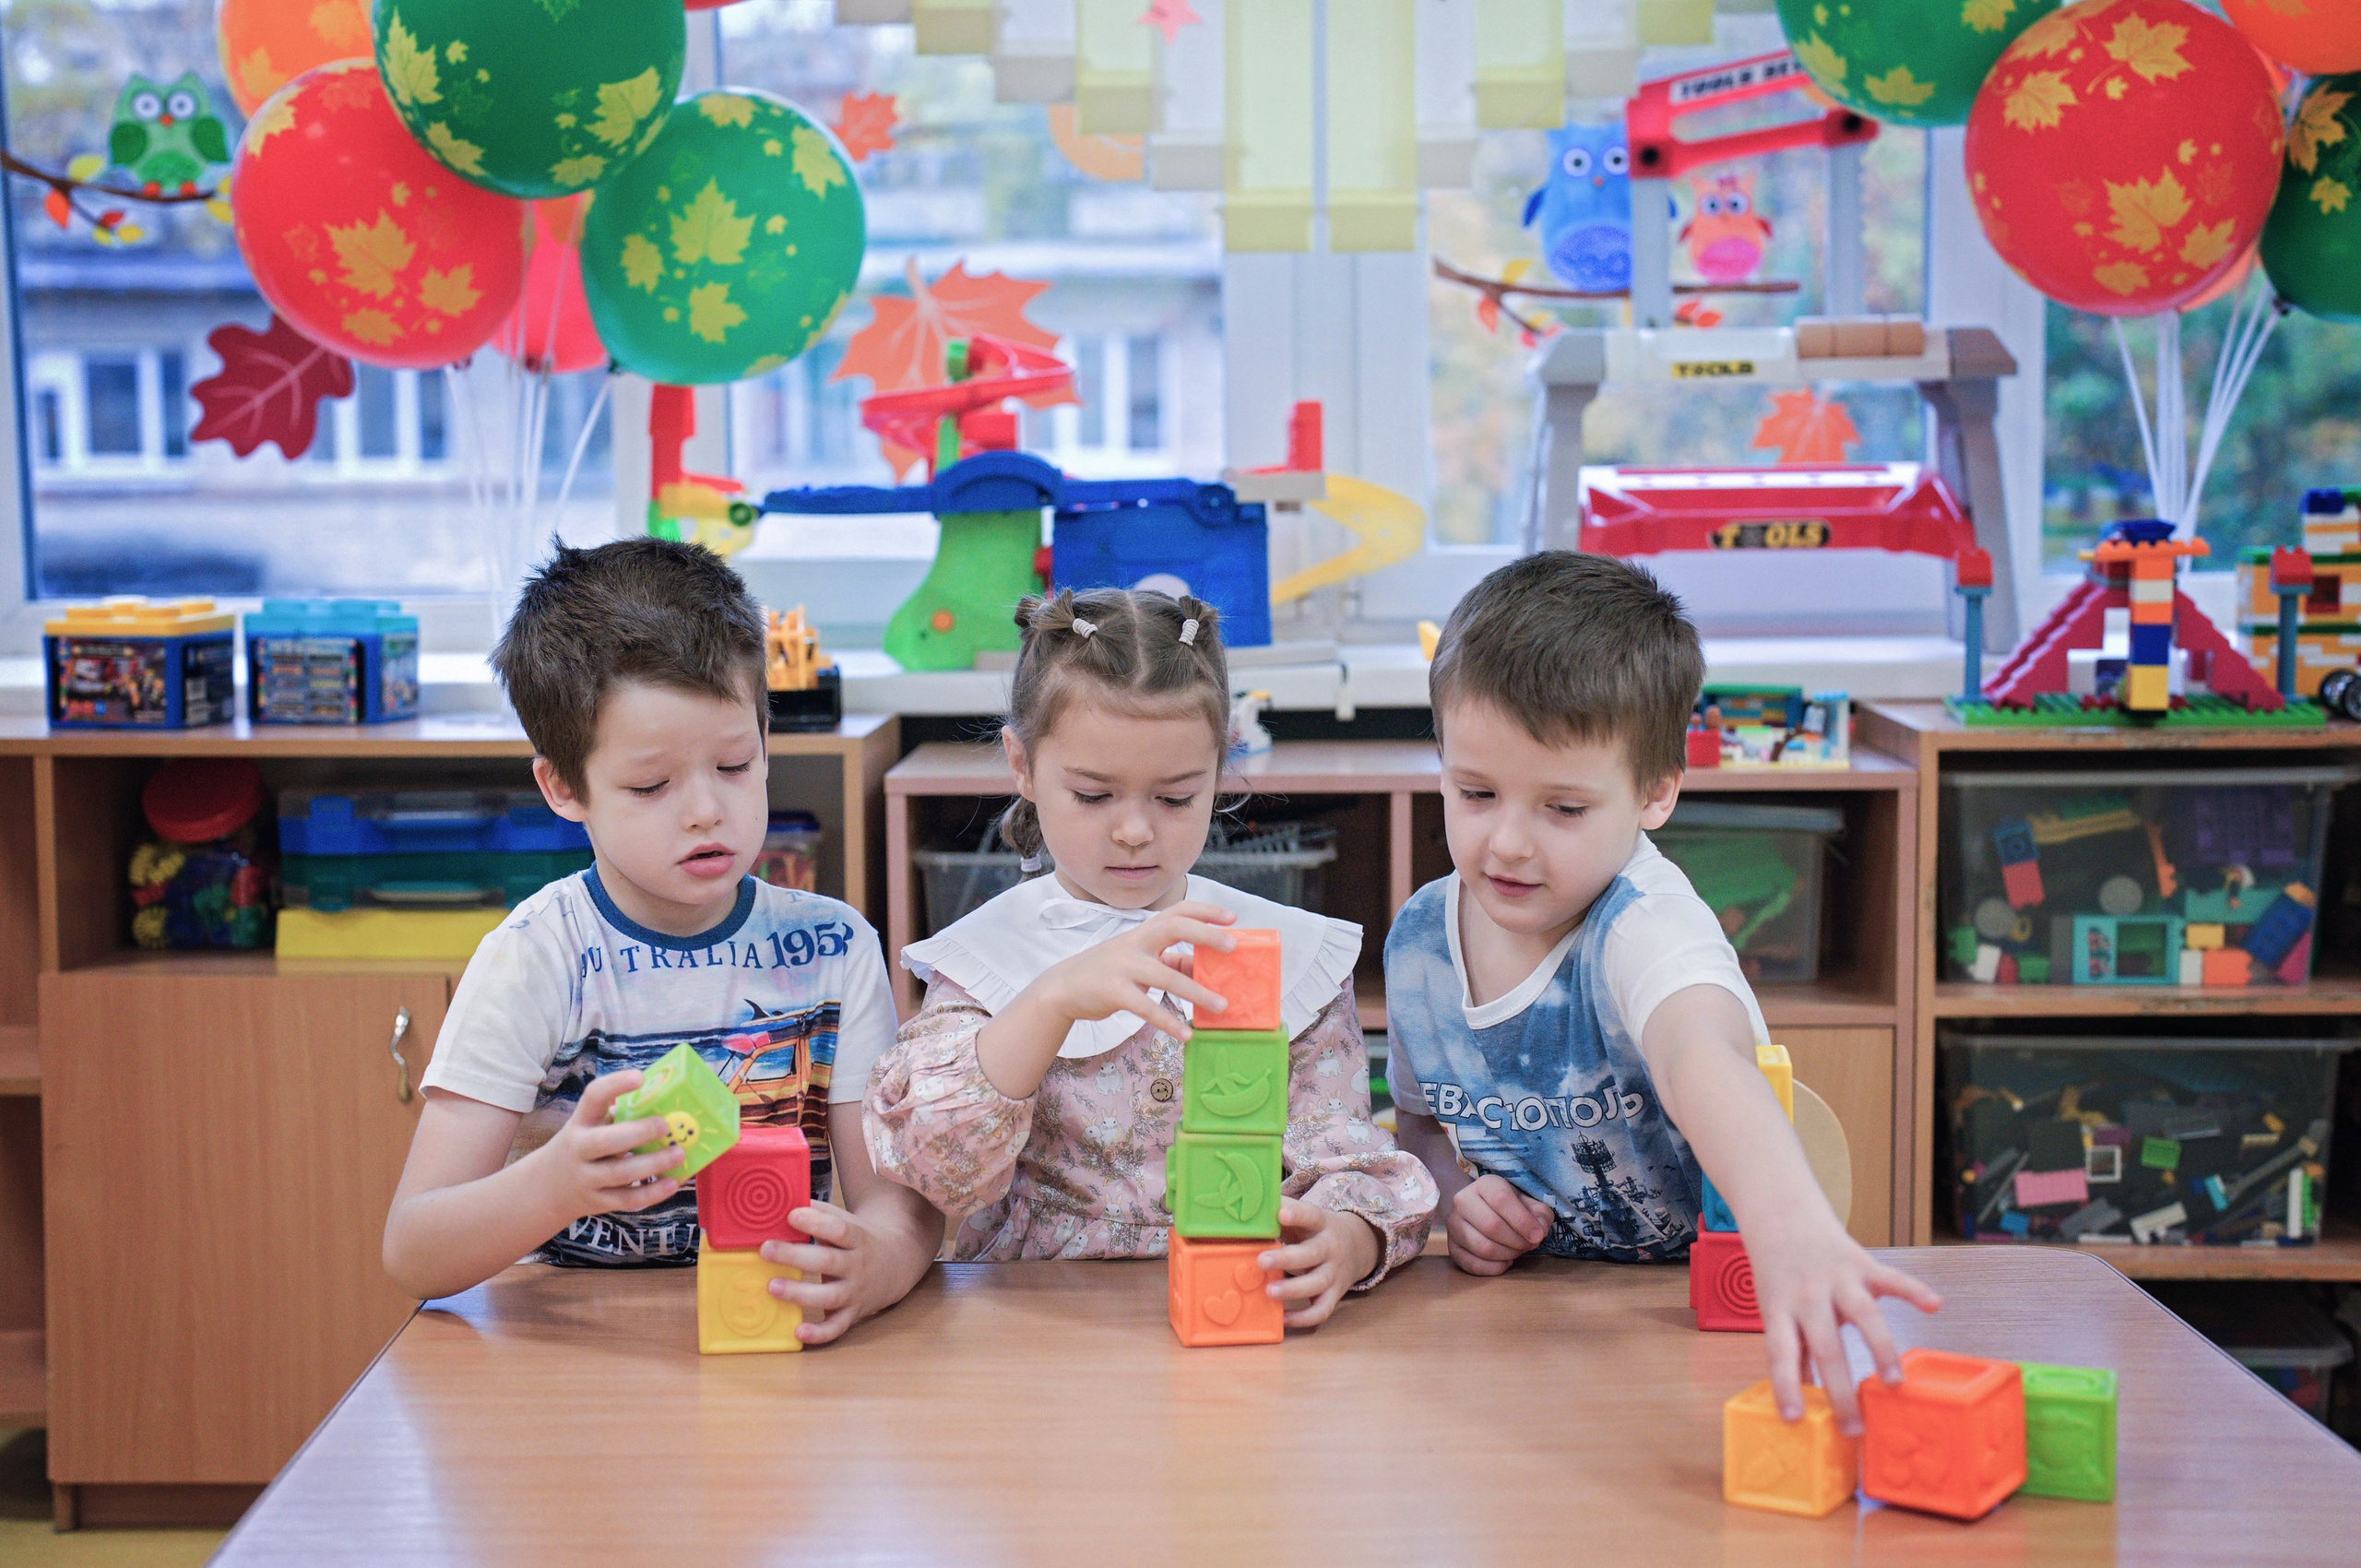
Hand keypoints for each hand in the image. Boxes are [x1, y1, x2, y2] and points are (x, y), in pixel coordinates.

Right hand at [526, 1069, 685, 1224]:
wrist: (548, 1185)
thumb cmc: (585, 1145)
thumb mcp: (591, 1125)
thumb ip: (620, 1117)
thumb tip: (669, 1107)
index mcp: (581, 1121)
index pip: (593, 1097)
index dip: (615, 1085)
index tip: (640, 1077)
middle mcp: (579, 1149)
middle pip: (605, 1142)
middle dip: (638, 1133)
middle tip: (665, 1125)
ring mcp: (585, 1178)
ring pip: (619, 1173)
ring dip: (652, 1164)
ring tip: (679, 1154)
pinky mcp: (597, 1202)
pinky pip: (626, 1199)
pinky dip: (651, 1193)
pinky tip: (672, 1183)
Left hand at [759, 1201, 896, 1345]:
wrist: (898, 1263)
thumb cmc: (860, 1239)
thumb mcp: (847, 1221)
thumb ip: (818, 1213)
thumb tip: (782, 1201)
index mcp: (857, 1238)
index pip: (839, 1229)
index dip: (816, 1222)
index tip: (791, 1215)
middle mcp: (858, 1266)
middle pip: (828, 1261)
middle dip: (795, 1256)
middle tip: (766, 1249)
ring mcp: (856, 1292)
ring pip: (830, 1296)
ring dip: (800, 1294)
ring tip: (772, 1287)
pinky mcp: (853, 1313)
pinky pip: (837, 1327)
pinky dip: (819, 1334)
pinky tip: (798, 1332)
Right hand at [1034, 901, 1237, 1040]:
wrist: (1063, 987)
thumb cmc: (1109, 971)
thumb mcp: (1140, 960)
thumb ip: (1171, 961)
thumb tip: (1206, 968)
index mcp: (1143, 932)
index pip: (1177, 911)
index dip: (1205, 911)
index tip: (1232, 918)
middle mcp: (1135, 943)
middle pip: (1174, 927)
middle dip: (1205, 934)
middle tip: (1232, 947)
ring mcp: (1123, 966)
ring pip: (1166, 976)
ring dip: (1197, 992)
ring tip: (1221, 1006)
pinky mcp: (1114, 992)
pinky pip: (1147, 1008)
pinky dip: (1168, 1022)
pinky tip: (1186, 1034)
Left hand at [1258, 1199, 1380, 1328]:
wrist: (1357, 1245)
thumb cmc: (1315, 1229)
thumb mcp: (1305, 1215)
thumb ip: (1280, 1208)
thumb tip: (1246, 1204)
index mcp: (1321, 1223)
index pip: (1312, 1215)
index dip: (1298, 1215)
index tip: (1281, 1214)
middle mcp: (1331, 1247)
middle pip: (1312, 1253)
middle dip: (1287, 1258)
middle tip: (1261, 1261)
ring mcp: (1335, 1273)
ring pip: (1317, 1283)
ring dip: (1293, 1290)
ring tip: (1269, 1291)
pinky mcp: (1335, 1295)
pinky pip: (1322, 1310)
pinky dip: (1304, 1317)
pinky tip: (1283, 1317)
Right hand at [1445, 1174, 1553, 1274]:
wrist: (1487, 1211)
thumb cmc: (1512, 1207)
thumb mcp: (1531, 1204)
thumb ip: (1540, 1215)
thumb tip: (1538, 1232)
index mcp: (1484, 1184)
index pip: (1501, 1199)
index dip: (1523, 1221)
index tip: (1538, 1236)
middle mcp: (1463, 1200)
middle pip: (1492, 1226)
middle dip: (1517, 1241)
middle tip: (1529, 1245)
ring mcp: (1453, 1224)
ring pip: (1482, 1247)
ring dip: (1507, 1255)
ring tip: (1518, 1251)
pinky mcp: (1451, 1246)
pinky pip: (1471, 1264)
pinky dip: (1494, 1268)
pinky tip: (1505, 1262)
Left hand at [1745, 1212, 1943, 1436]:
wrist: (1781, 1214)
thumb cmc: (1778, 1271)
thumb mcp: (1774, 1308)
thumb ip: (1792, 1348)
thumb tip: (1802, 1396)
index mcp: (1780, 1310)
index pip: (1781, 1354)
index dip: (1786, 1386)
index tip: (1794, 1420)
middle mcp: (1808, 1296)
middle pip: (1826, 1346)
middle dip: (1841, 1390)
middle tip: (1854, 1429)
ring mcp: (1836, 1278)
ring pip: (1863, 1314)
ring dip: (1880, 1349)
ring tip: (1893, 1383)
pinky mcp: (1861, 1262)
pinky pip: (1890, 1278)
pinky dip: (1913, 1289)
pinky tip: (1933, 1305)